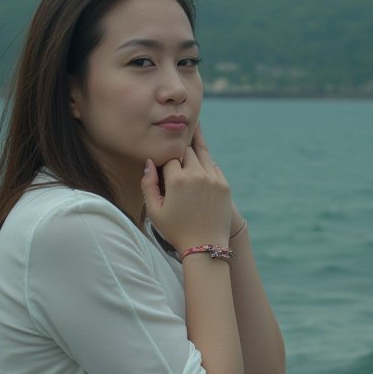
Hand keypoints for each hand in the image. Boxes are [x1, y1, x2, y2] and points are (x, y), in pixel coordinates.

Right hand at [141, 125, 231, 253]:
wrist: (205, 247)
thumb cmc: (176, 231)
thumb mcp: (154, 211)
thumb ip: (148, 184)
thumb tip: (149, 162)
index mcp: (177, 180)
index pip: (169, 156)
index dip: (164, 156)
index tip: (162, 154)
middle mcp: (197, 175)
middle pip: (187, 149)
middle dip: (181, 144)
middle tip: (181, 126)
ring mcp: (213, 179)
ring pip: (203, 153)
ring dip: (196, 145)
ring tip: (195, 126)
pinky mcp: (224, 185)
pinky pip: (213, 166)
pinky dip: (206, 163)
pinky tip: (202, 159)